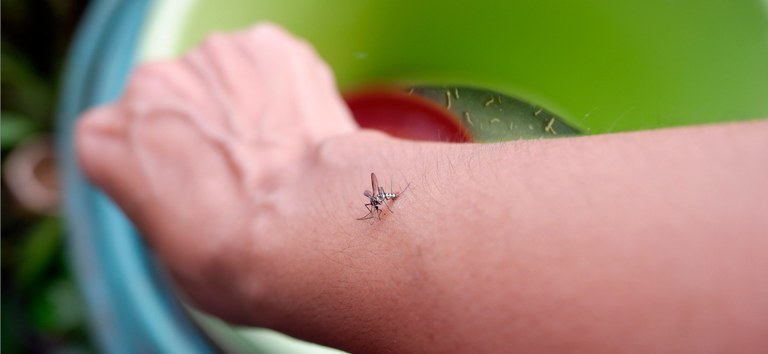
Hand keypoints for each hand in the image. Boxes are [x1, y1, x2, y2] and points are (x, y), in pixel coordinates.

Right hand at [76, 23, 357, 322]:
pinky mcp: (269, 47)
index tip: (193, 194)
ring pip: (224, 79)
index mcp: (103, 137)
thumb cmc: (235, 261)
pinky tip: (302, 136)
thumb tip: (186, 191)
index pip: (121, 144)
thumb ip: (160, 199)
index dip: (162, 170)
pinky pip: (273, 65)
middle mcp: (148, 83)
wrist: (307, 231)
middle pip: (170, 102)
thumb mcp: (166, 253)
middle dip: (202, 132)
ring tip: (278, 160)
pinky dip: (288, 93)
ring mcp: (210, 57)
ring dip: (245, 109)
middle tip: (242, 177)